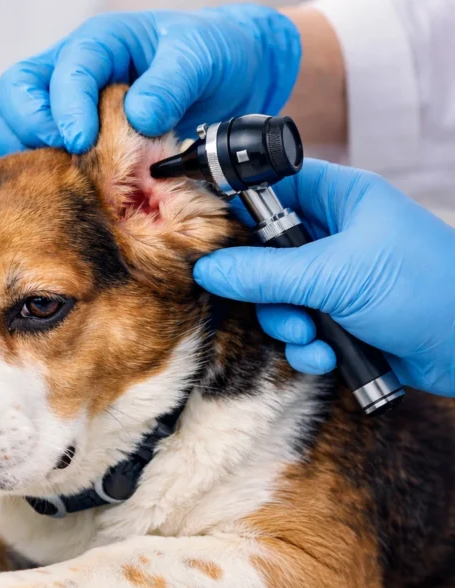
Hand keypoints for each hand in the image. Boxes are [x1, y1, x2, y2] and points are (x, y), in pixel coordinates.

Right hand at [0, 5, 300, 155]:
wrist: (222, 81)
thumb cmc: (208, 60)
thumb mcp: (202, 59)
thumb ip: (173, 82)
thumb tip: (140, 115)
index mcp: (101, 44)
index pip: (65, 70)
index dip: (66, 108)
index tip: (82, 141)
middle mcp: (68, 70)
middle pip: (15, 91)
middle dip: (30, 126)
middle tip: (66, 155)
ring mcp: (58, 104)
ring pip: (6, 120)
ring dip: (20, 150)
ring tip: (56, 174)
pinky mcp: (59, 137)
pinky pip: (20, 151)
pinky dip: (26, 172)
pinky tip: (54, 189)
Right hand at [193, 160, 454, 397]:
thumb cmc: (425, 290)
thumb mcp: (335, 276)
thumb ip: (265, 274)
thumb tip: (208, 269)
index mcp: (343, 199)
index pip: (275, 185)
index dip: (240, 204)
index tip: (211, 232)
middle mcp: (339, 234)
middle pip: (267, 250)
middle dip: (265, 287)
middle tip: (274, 301)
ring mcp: (341, 278)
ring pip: (280, 296)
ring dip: (287, 324)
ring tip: (311, 337)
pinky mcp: (345, 318)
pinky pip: (302, 328)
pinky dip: (308, 347)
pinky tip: (328, 356)